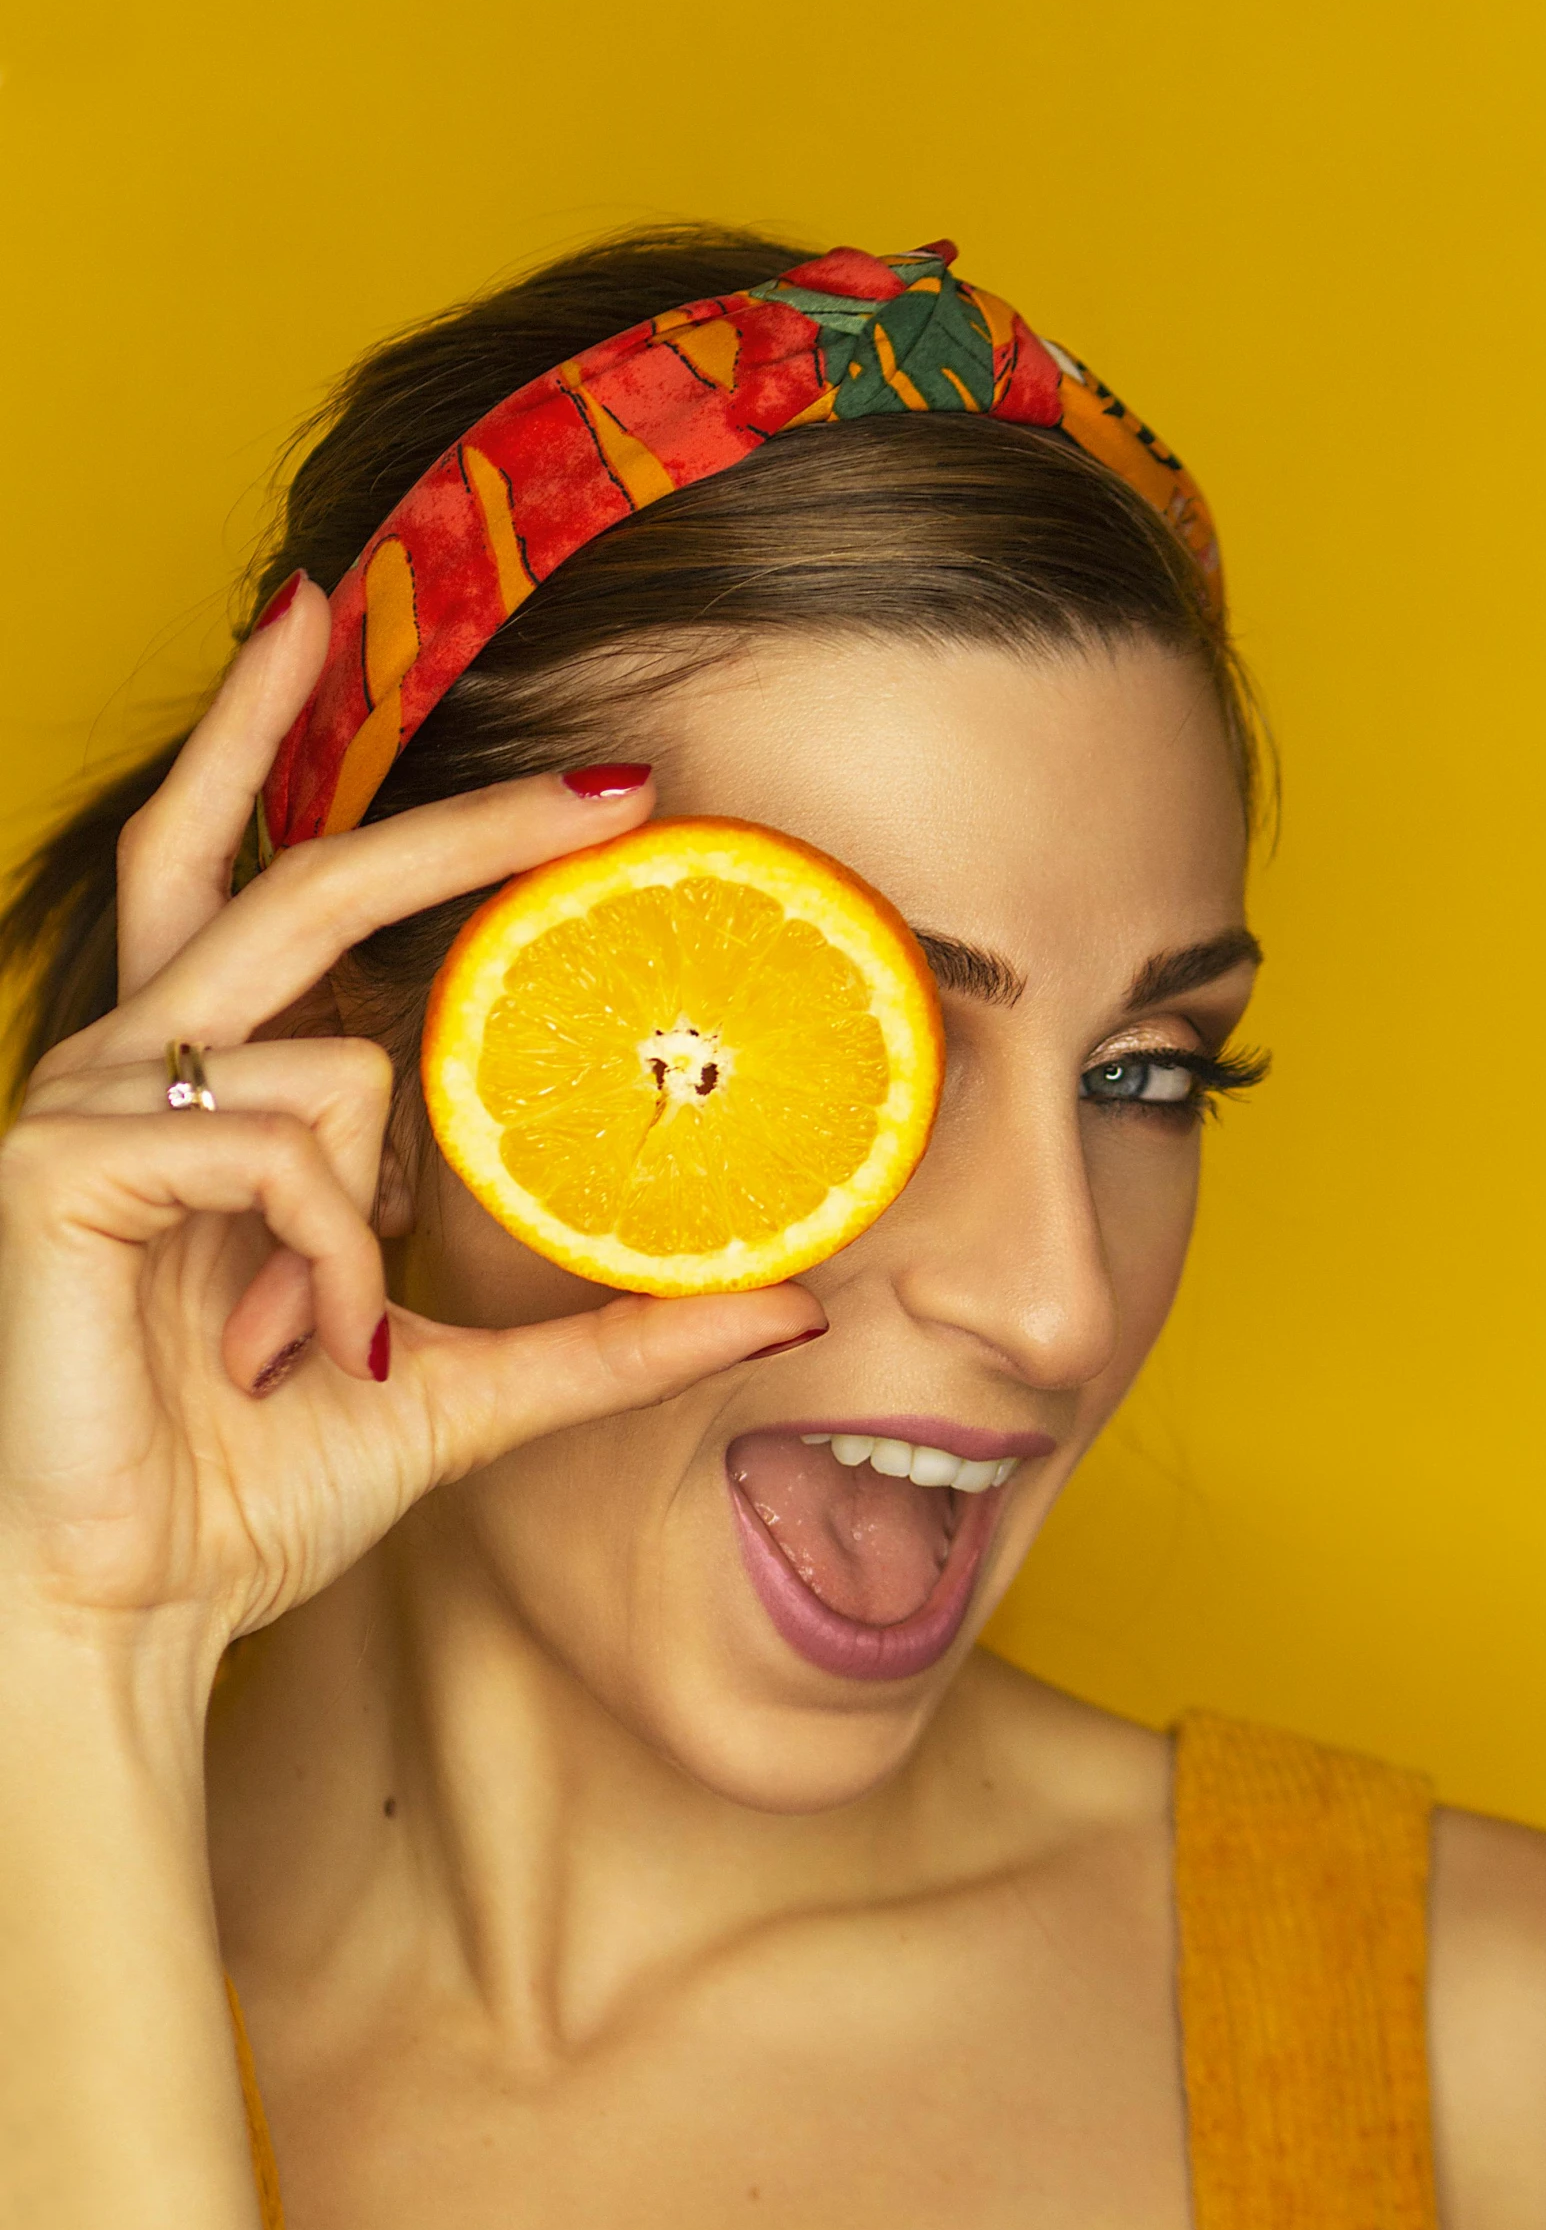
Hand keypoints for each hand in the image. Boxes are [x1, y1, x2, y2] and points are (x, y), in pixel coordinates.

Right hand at [0, 581, 821, 1657]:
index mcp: (203, 1074)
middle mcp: (136, 1054)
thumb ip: (611, 1335)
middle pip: (302, 871)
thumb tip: (789, 1299)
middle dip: (467, 821)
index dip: (271, 735)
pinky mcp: (63, 1164)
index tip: (336, 624)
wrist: (132, 1605)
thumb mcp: (464, 1382)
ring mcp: (88, 1099)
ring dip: (379, 1210)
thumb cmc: (257, 1477)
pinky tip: (300, 1331)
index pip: (232, 858)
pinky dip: (331, 1248)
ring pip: (334, 1052)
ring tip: (329, 1327)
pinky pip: (277, 1142)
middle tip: (618, 780)